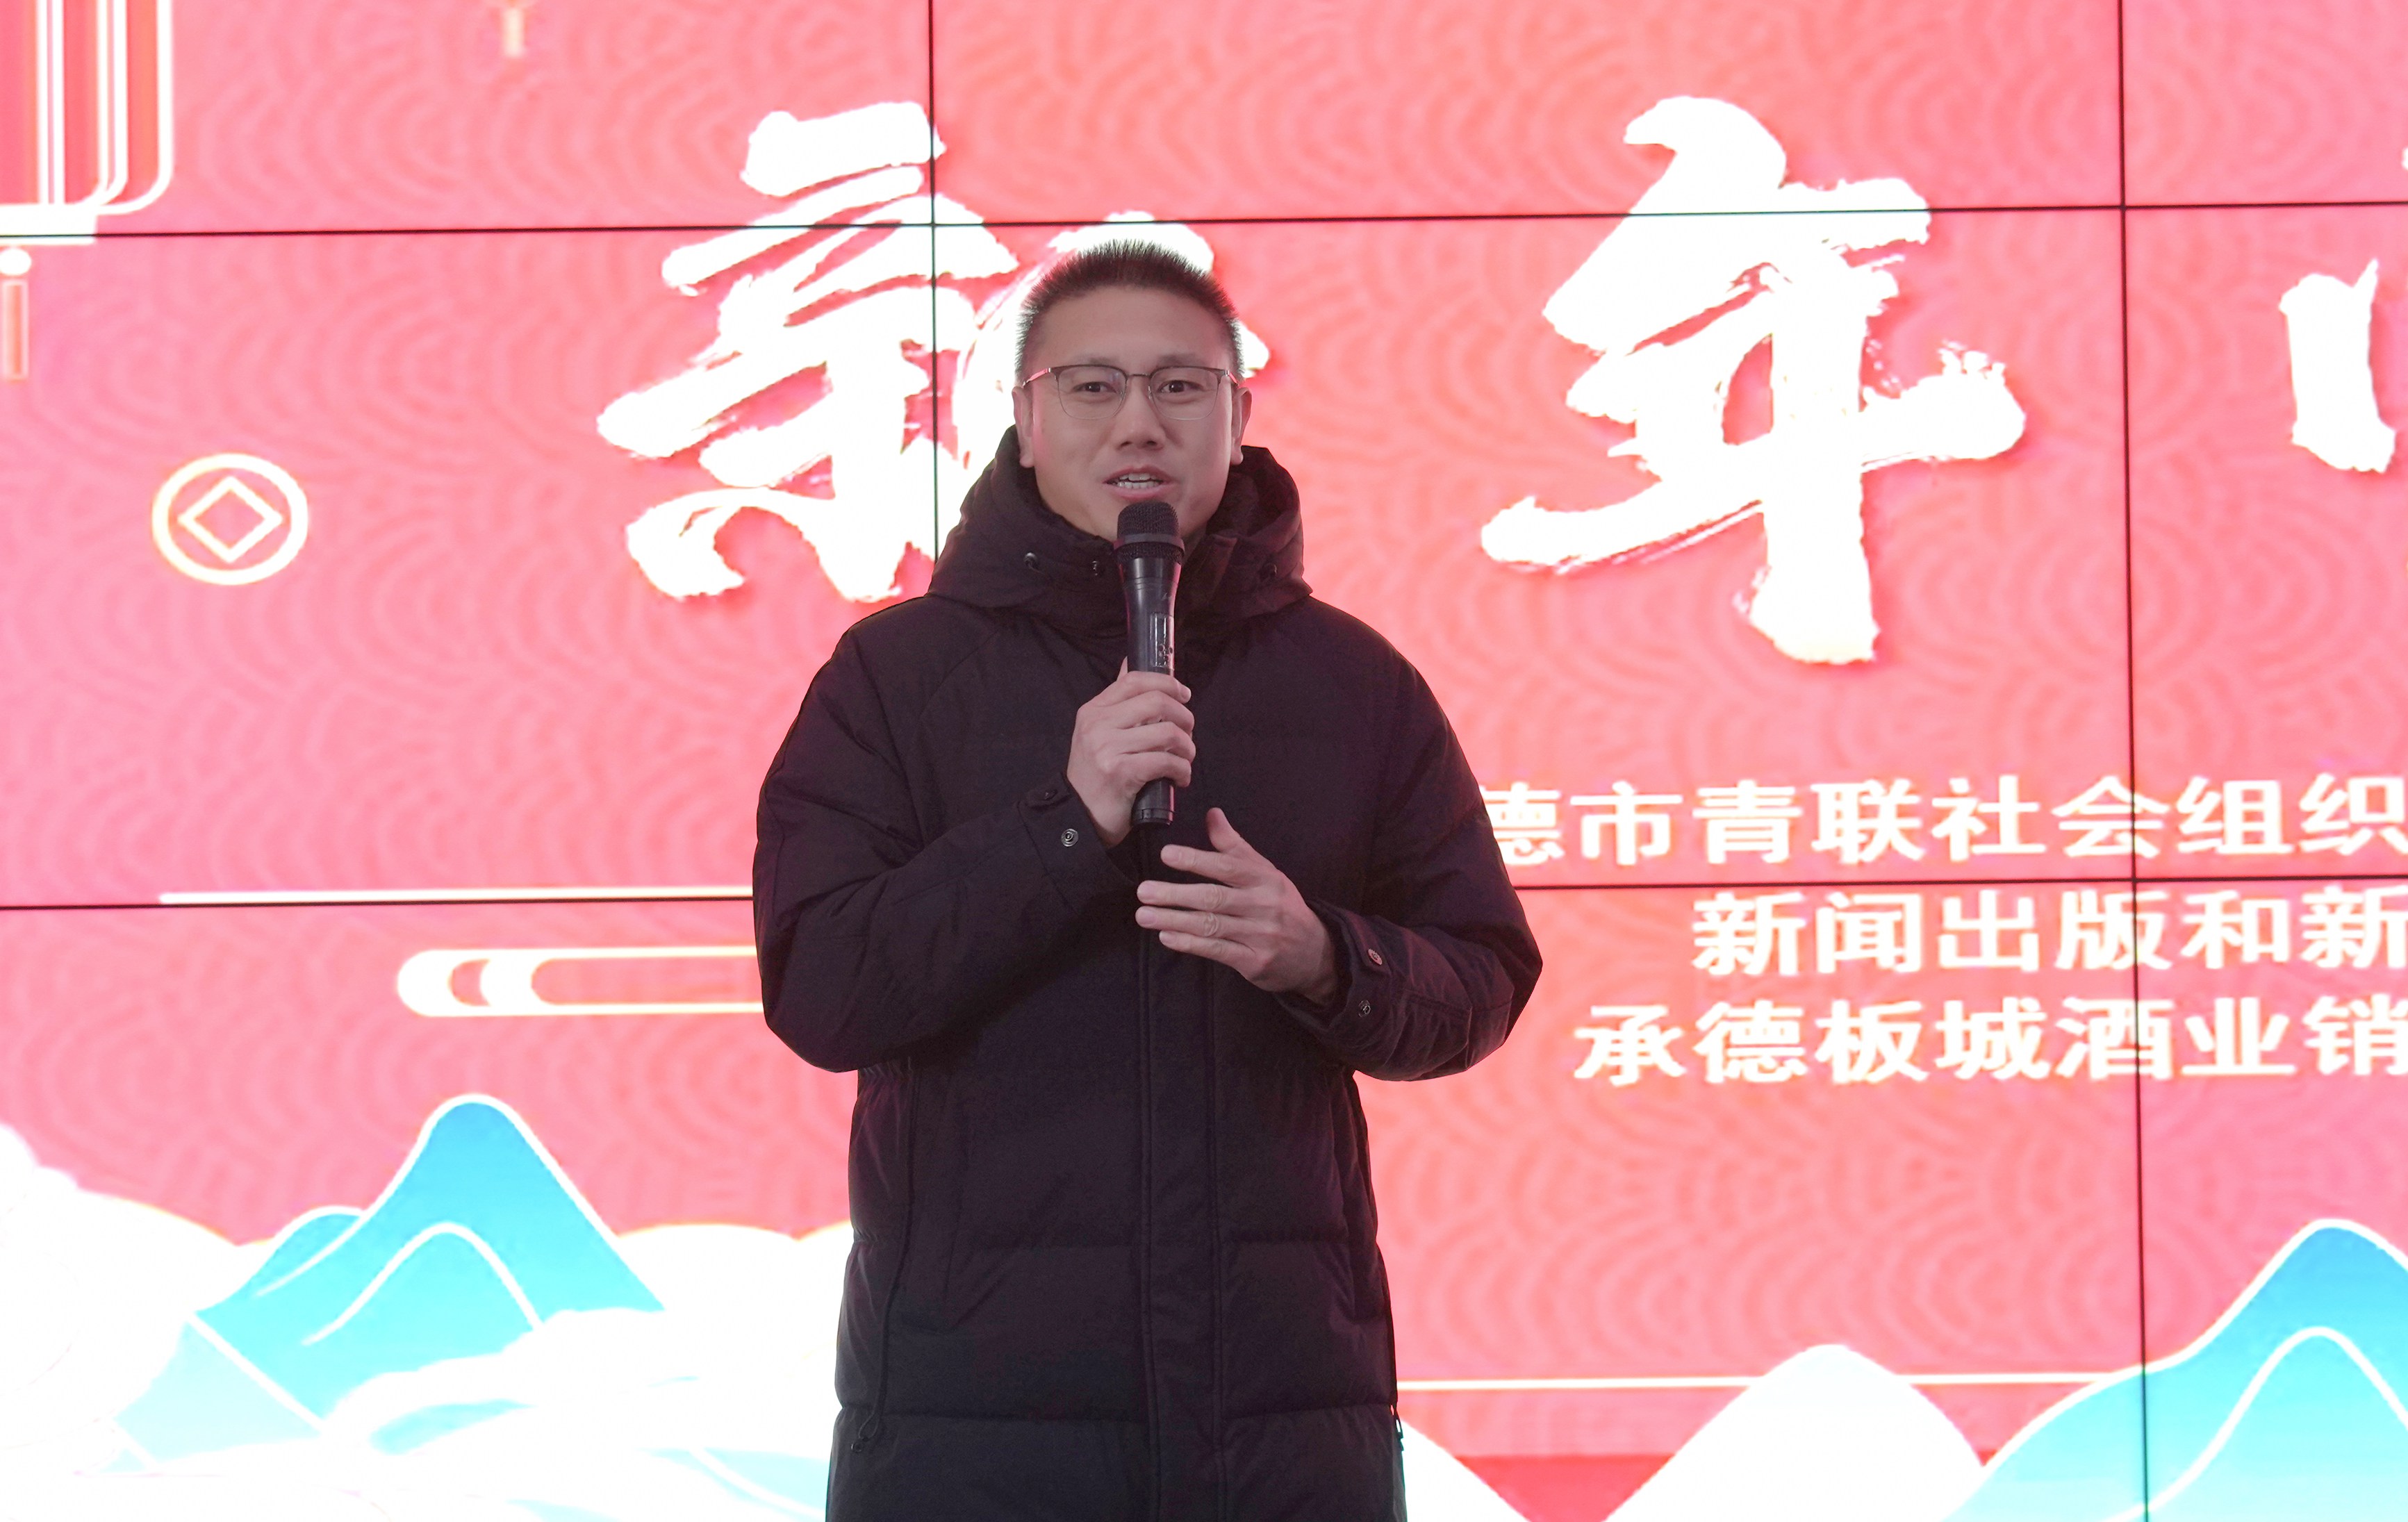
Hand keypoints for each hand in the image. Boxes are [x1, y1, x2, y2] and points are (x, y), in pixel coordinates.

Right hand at [1067, 663, 1194, 846]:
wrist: (1079, 815)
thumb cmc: (1097, 775)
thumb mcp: (1098, 732)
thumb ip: (1117, 701)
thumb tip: (1129, 661)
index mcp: (1093, 710)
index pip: (1134, 680)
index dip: (1167, 683)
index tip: (1184, 695)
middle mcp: (1097, 725)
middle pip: (1157, 702)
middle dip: (1184, 717)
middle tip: (1188, 734)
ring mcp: (1107, 748)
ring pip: (1167, 733)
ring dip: (1187, 748)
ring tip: (1185, 759)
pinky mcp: (1121, 773)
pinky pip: (1166, 761)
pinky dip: (1182, 770)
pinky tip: (1180, 778)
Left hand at [1136, 809, 1339, 1002]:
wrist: (1315, 952)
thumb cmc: (1281, 905)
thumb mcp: (1265, 872)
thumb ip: (1234, 847)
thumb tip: (1212, 814)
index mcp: (1265, 879)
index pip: (1227, 867)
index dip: (1196, 860)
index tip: (1167, 854)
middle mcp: (1264, 905)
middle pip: (1214, 898)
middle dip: (1175, 894)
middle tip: (1143, 891)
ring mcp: (1261, 935)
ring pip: (1211, 925)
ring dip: (1174, 920)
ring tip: (1144, 915)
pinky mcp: (1255, 962)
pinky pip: (1217, 950)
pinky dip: (1190, 944)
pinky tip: (1166, 937)